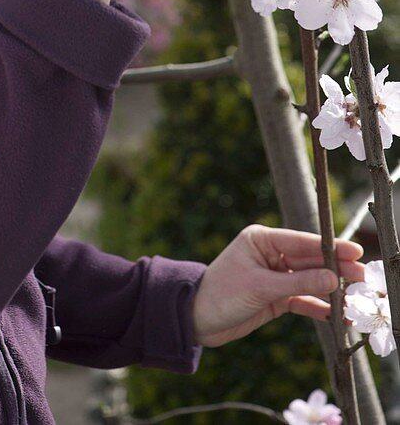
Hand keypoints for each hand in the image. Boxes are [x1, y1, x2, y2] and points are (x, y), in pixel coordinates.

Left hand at [191, 224, 364, 347]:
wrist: (197, 320)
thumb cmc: (222, 294)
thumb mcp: (261, 288)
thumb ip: (298, 284)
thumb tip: (332, 278)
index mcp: (261, 240)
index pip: (302, 241)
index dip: (329, 247)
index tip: (355, 251)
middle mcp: (270, 255)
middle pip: (309, 261)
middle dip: (335, 269)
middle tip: (362, 276)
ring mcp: (274, 276)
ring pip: (309, 281)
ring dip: (330, 290)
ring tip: (355, 299)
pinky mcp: (275, 297)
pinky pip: (302, 300)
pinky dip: (319, 307)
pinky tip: (338, 315)